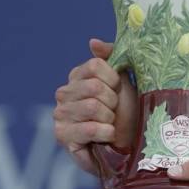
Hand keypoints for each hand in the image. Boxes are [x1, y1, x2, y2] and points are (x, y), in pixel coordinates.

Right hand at [53, 39, 138, 174]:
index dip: (113, 79)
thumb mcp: (125, 81)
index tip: (118, 90)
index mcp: (77, 76)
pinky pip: (89, 128)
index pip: (94, 65)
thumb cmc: (127, 112)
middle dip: (113, 101)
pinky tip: (107, 136)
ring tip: (110, 124)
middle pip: (93, 86)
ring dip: (110, 118)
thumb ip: (112, 56)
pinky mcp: (62, 136)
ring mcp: (60, 115)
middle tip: (115, 111)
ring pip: (92, 107)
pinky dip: (106, 133)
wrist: (128, 145)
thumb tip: (92, 42)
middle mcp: (63, 93)